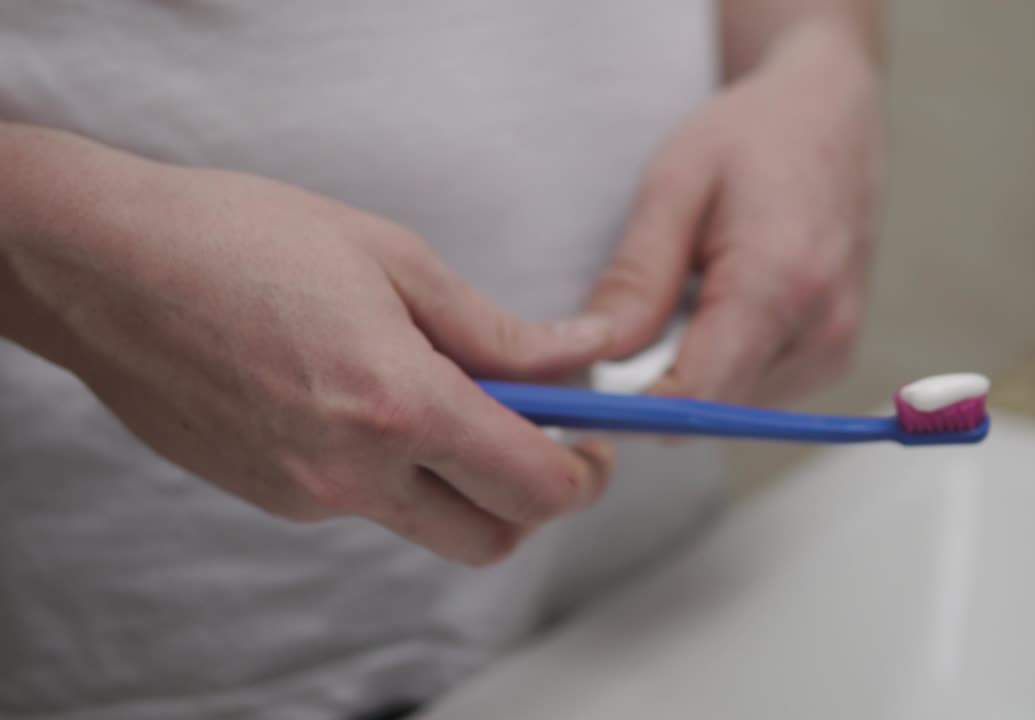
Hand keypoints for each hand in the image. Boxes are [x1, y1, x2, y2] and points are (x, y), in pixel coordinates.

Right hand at [1, 127, 612, 565]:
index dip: (586, 474)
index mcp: (397, 405)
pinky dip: (399, 473)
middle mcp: (352, 473)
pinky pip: (367, 506)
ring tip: (451, 401)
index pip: (534, 485)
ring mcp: (305, 496)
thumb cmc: (243, 238)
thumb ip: (500, 331)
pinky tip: (372, 401)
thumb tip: (584, 358)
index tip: (595, 443)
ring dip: (465, 486)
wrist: (104, 267)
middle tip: (543, 437)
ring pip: (429, 526)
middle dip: (537, 499)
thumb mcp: (395, 259)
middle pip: (492, 536)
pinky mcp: (270, 498)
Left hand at [588, 24, 880, 405]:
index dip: (627, 404)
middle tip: (627, 319)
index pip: (694, 398)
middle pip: (709, 411)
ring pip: (729, 411)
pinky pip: (755, 394)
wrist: (832, 115)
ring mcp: (834, 350)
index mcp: (780, 285)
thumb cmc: (754, 136)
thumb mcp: (674, 185)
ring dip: (687, 374)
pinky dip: (719, 365)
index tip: (582, 379)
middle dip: (653, 386)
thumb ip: (637, 278)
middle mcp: (820, 331)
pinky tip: (716, 308)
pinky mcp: (833, 357)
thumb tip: (594, 356)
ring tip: (684, 298)